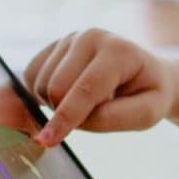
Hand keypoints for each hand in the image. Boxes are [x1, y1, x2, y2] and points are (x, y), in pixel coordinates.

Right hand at [22, 29, 177, 145]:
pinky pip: (30, 77)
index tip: (46, 141)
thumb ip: (113, 118)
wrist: (146, 73)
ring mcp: (70, 38)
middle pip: (56, 87)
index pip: (86, 89)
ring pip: (40, 84)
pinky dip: (43, 95)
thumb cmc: (148, 95)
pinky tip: (68, 94)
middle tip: (95, 112)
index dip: (66, 118)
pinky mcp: (54, 46)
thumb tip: (72, 121)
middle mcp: (91, 37)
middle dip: (66, 112)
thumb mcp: (147, 113)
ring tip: (87, 100)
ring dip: (57, 104)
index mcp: (119, 51)